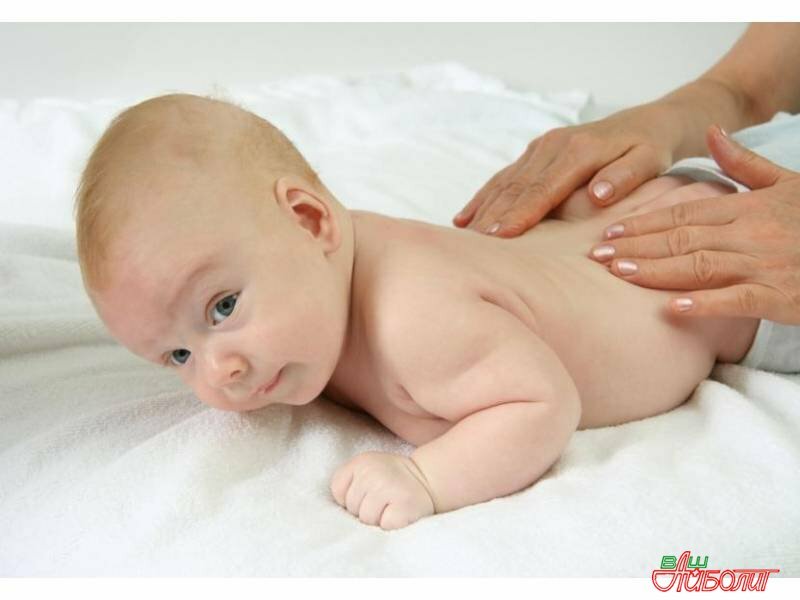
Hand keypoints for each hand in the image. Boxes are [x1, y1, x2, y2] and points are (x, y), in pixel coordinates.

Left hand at [330, 451, 435, 529]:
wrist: (427, 479)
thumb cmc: (392, 480)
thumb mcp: (367, 470)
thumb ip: (350, 483)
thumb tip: (338, 515)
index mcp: (361, 462)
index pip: (338, 491)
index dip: (350, 498)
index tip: (366, 494)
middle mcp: (373, 473)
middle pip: (352, 507)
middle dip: (364, 510)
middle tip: (382, 501)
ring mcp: (388, 488)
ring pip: (366, 519)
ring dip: (378, 519)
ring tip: (390, 507)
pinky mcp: (403, 506)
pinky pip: (384, 526)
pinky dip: (390, 525)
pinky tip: (398, 514)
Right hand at [453, 100, 703, 236]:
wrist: (651, 121)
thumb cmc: (652, 148)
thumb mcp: (650, 160)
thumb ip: (625, 177)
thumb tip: (596, 195)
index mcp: (579, 150)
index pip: (542, 189)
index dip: (519, 214)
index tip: (499, 236)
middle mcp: (554, 144)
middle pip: (516, 187)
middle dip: (493, 216)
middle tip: (472, 247)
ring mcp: (541, 146)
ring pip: (505, 181)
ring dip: (483, 208)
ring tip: (463, 235)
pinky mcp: (536, 151)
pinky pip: (505, 176)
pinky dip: (484, 196)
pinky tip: (466, 215)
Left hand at [590, 125, 799, 324]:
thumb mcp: (788, 183)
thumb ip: (745, 163)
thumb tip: (712, 133)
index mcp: (746, 207)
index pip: (683, 213)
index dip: (643, 222)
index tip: (608, 231)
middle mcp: (750, 233)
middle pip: (682, 237)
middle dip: (636, 245)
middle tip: (596, 256)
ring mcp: (765, 264)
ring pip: (700, 265)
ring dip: (656, 270)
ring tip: (620, 274)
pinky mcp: (781, 296)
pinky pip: (738, 300)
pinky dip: (705, 304)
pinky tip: (672, 308)